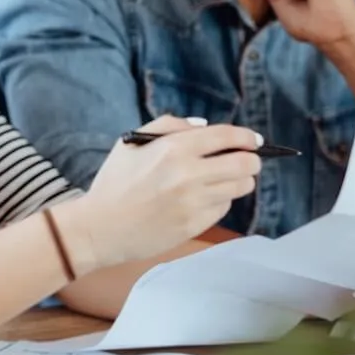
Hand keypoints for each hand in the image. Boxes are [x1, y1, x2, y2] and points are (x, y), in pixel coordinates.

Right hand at [55, 116, 260, 273]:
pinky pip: (222, 208)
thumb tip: (202, 126)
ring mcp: (193, 203)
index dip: (247, 137)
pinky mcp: (194, 225)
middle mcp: (188, 175)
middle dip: (251, 161)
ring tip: (223, 180)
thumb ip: (169, 126)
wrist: (100, 228)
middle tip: (246, 162)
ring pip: (239, 188)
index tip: (253, 140)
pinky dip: (219, 201)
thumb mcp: (132, 142)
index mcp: (173, 149)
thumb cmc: (114, 182)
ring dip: (238, 182)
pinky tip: (202, 199)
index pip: (227, 137)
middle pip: (244, 165)